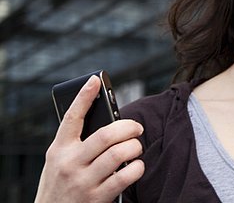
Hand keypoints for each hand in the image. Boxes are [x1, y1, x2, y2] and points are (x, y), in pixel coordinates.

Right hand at [35, 76, 144, 202]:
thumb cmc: (62, 183)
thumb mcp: (61, 160)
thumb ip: (78, 143)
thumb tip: (111, 123)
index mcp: (60, 149)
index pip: (71, 118)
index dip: (83, 96)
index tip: (95, 80)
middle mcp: (70, 163)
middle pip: (106, 135)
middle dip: (128, 127)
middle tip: (136, 127)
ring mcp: (83, 181)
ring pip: (118, 154)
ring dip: (134, 147)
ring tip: (136, 147)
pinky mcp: (97, 198)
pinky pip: (125, 177)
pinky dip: (137, 168)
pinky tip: (136, 166)